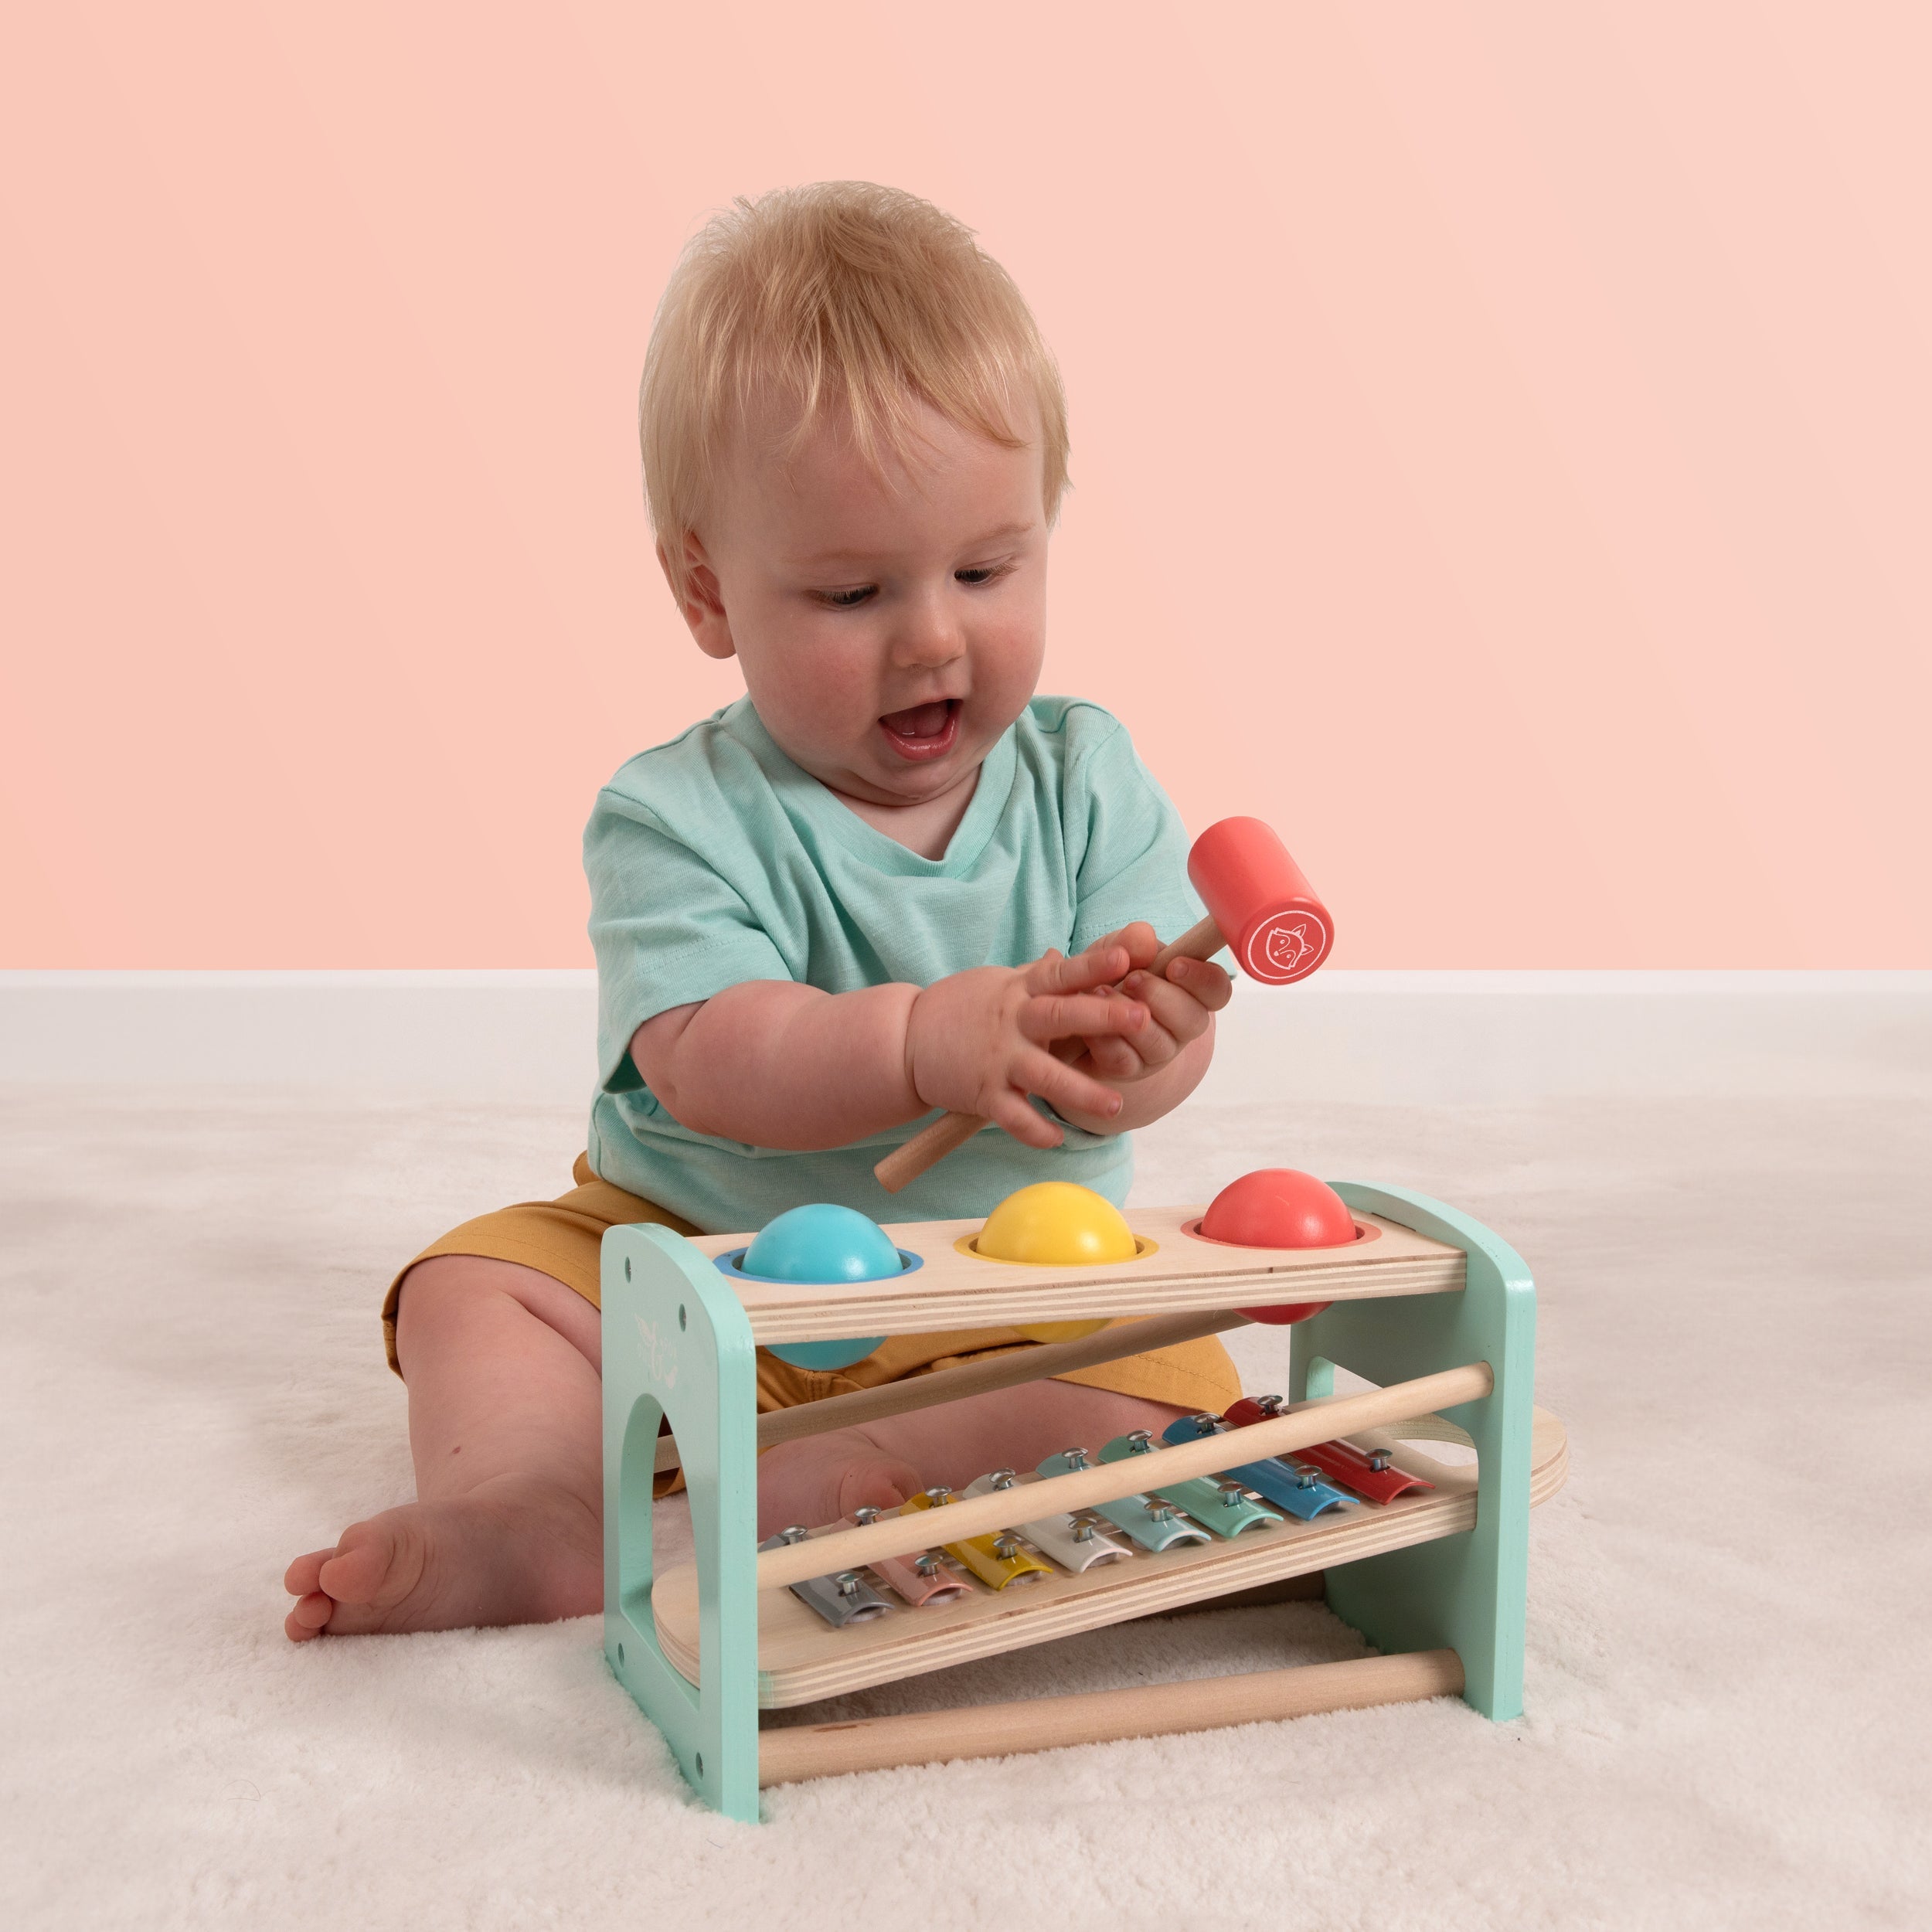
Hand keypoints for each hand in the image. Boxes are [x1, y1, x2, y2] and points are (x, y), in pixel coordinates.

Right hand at [904, 940, 1154, 1148]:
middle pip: (1061, 1016)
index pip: (1062, 974)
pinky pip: (1013, 1117)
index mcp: (1021, 990)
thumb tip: (1081, 952)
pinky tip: (1057, 1140)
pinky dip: (1034, 1131)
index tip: (1127, 956)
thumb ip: (1043, 975)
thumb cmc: (963, 1007)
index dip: (1093, 965)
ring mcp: (997, 1059)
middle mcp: (1012, 1021)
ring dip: (1081, 1092)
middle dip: (1102, 1016)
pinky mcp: (982, 1094)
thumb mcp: (1002, 983)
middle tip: (1142, 1018)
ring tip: (1116, 1106)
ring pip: (1044, 1075)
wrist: (906, 1039)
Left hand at [1067, 921, 1232, 1085]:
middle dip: (1162, 998)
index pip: (1217, 989)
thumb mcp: (1115, 951)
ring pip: (1159, 1044)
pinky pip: (1125, 1061)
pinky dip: (1106, 1040)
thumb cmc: (1107, 976)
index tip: (1174, 965)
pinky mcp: (1129, 1069)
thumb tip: (1145, 938)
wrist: (1074, 1013)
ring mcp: (1157, 1052)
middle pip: (1194, 1021)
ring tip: (1099, 992)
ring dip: (1129, 1016)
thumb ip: (1130, 942)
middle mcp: (1181, 1025)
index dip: (1203, 979)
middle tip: (1132, 979)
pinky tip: (1089, 1023)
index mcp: (1190, 991)